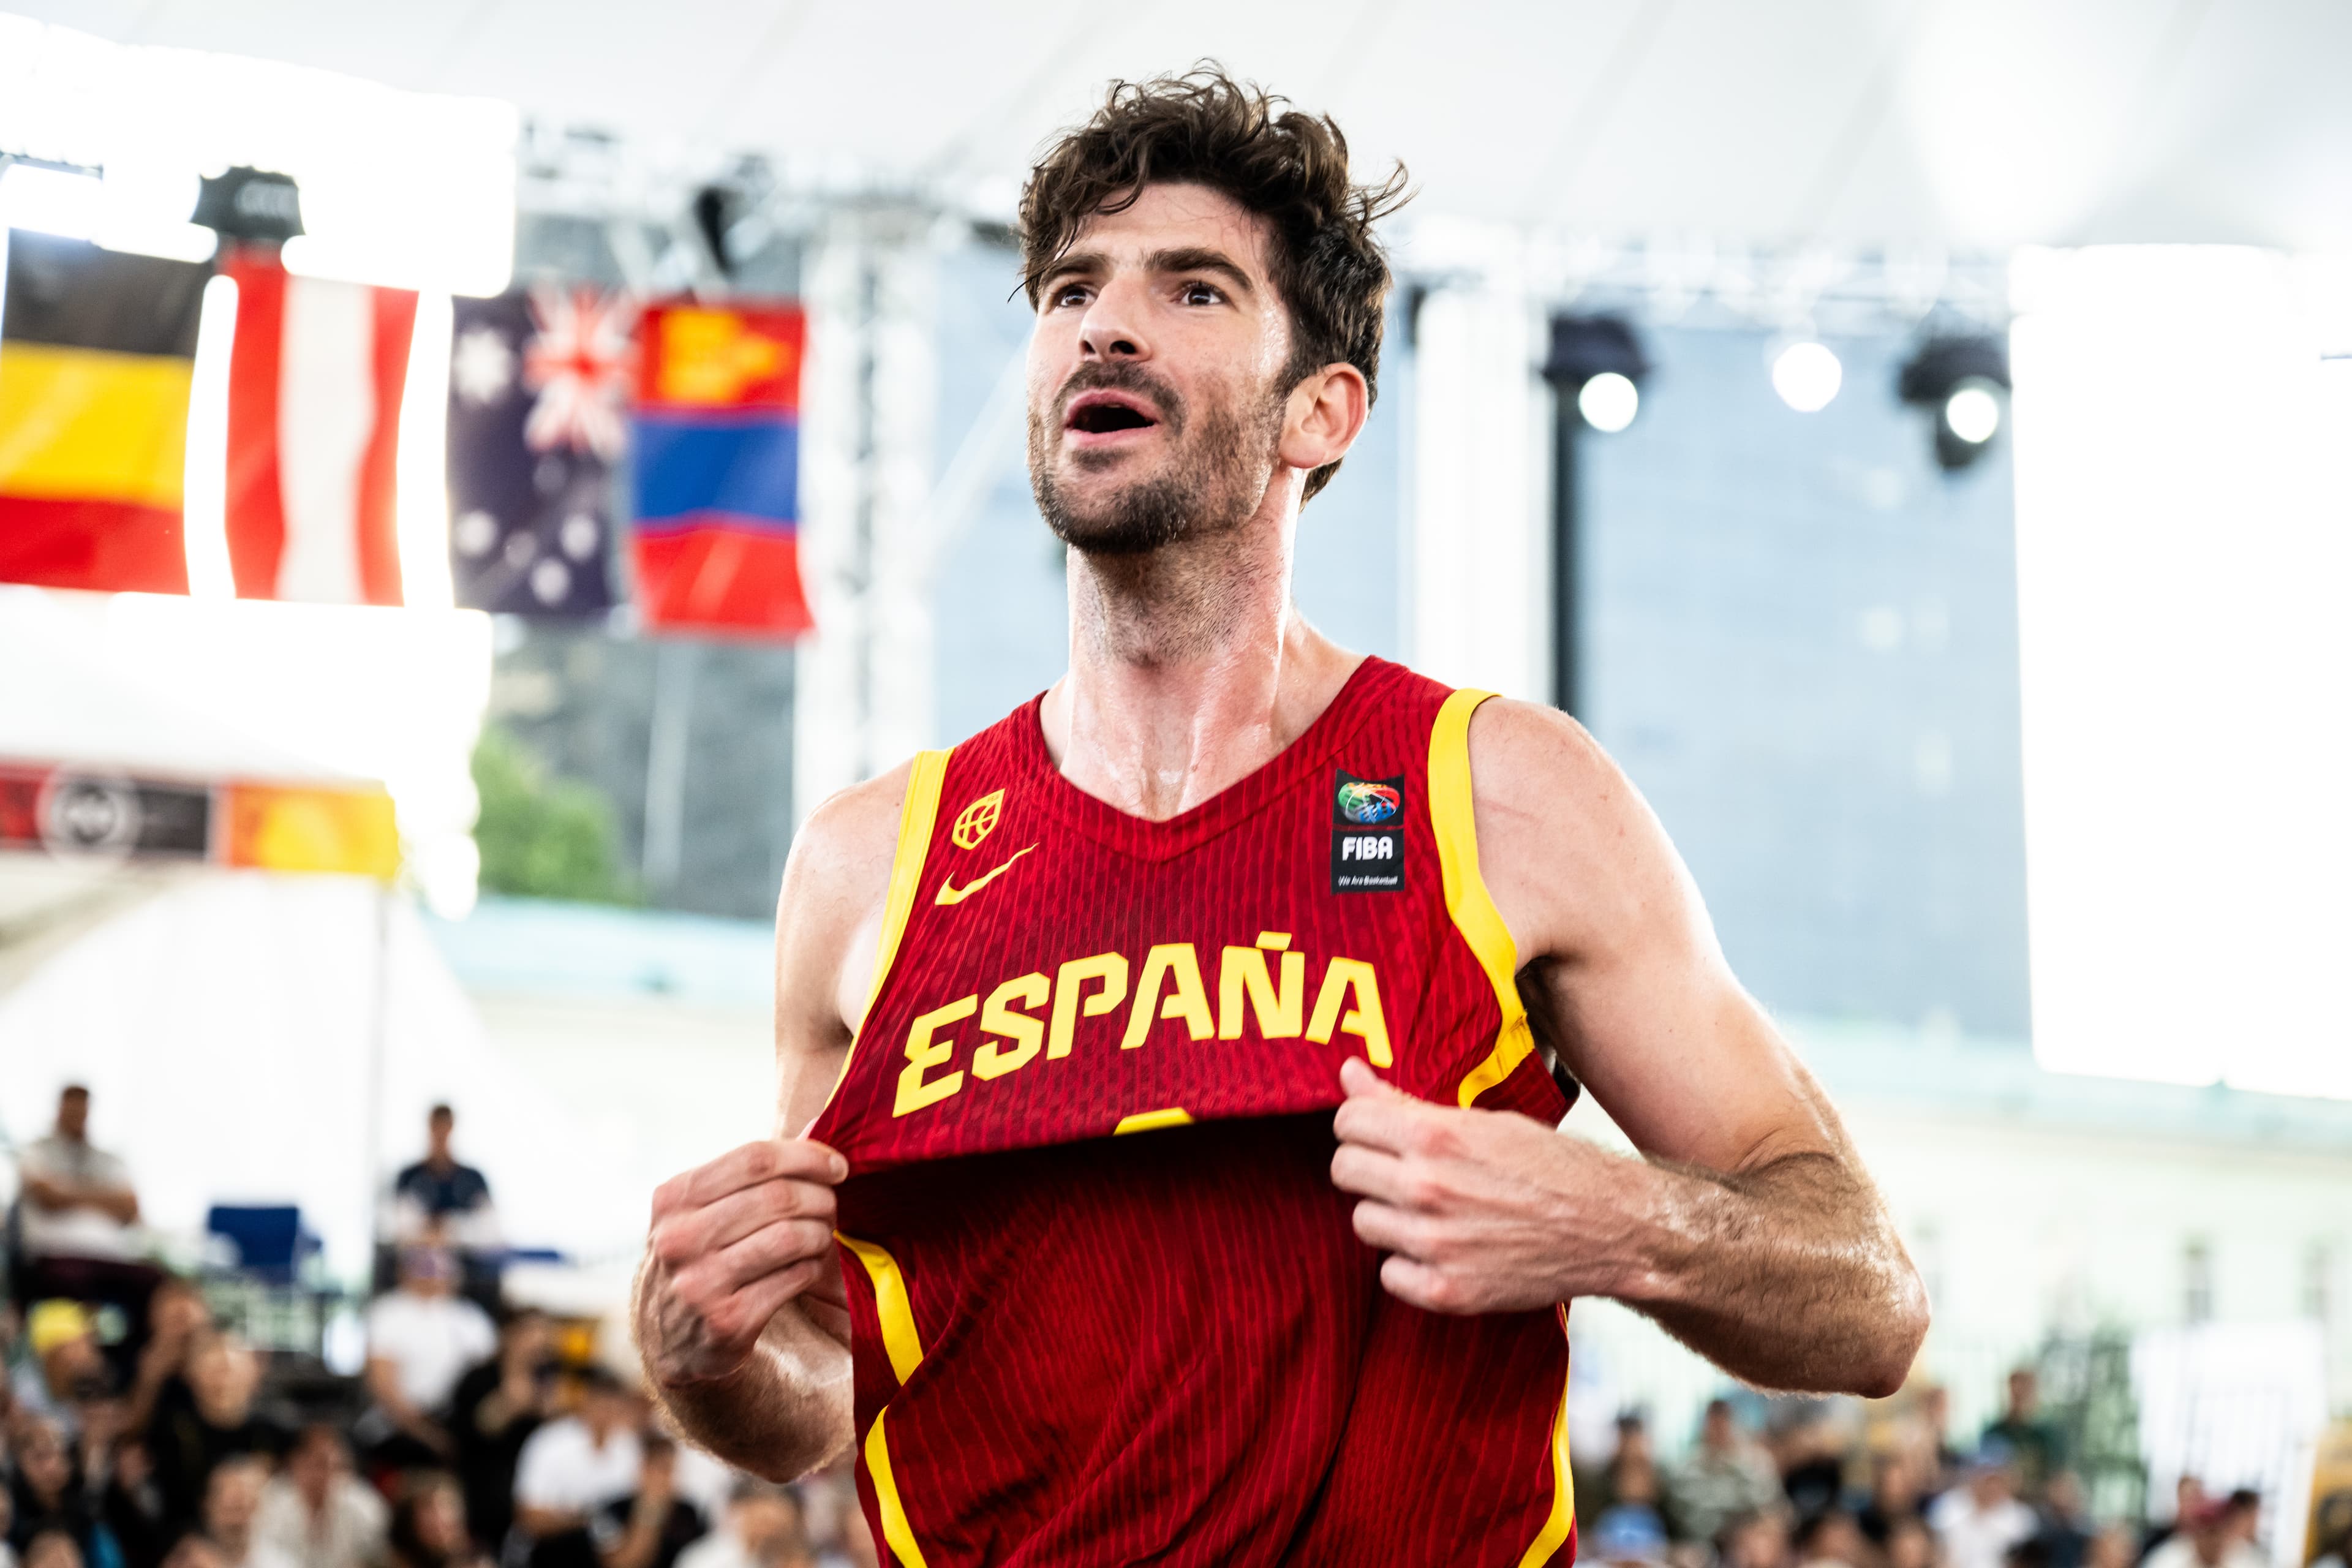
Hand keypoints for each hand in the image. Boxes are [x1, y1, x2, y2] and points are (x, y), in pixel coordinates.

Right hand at [639, 1139, 847, 1387]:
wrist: (667, 1340)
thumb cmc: (699, 1258)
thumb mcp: (703, 1210)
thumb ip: (753, 1173)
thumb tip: (817, 1126)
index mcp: (673, 1199)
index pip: (754, 1158)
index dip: (807, 1157)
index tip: (838, 1167)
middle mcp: (680, 1239)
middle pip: (777, 1196)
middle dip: (820, 1197)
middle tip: (832, 1207)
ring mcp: (700, 1283)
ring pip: (790, 1237)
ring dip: (820, 1233)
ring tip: (821, 1236)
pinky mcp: (727, 1321)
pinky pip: (794, 1278)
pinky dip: (812, 1268)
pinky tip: (807, 1267)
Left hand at [1330, 1057, 1630, 1313]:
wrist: (1609, 1227)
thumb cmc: (1549, 1167)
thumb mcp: (1480, 1122)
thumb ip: (1404, 1103)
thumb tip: (1348, 1073)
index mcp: (1434, 1137)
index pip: (1348, 1122)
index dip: (1360, 1125)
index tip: (1377, 1134)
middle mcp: (1427, 1189)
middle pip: (1344, 1171)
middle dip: (1368, 1167)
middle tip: (1402, 1172)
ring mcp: (1435, 1244)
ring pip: (1362, 1222)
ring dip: (1389, 1216)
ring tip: (1432, 1211)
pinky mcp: (1446, 1291)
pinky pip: (1388, 1274)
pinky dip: (1409, 1265)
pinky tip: (1442, 1250)